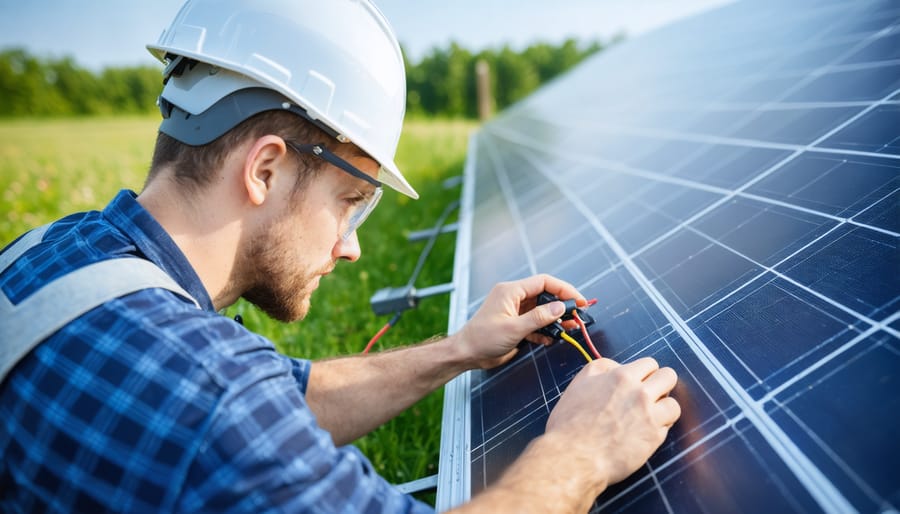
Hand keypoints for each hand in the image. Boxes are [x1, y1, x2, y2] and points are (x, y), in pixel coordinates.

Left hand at [455, 274, 584, 368]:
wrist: (466, 354)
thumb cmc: (482, 338)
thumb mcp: (514, 328)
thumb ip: (539, 317)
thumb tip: (561, 307)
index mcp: (511, 291)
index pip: (543, 282)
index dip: (564, 289)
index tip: (578, 301)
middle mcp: (514, 298)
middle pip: (545, 295)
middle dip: (562, 305)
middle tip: (577, 316)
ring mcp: (515, 311)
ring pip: (542, 310)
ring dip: (555, 320)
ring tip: (569, 328)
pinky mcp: (515, 325)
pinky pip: (535, 323)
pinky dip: (545, 330)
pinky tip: (551, 339)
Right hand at [546, 357, 680, 485]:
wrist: (573, 456)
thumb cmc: (570, 423)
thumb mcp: (579, 383)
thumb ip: (601, 369)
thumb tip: (618, 367)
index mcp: (621, 377)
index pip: (649, 363)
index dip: (645, 373)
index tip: (640, 382)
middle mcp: (639, 393)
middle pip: (669, 376)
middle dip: (661, 384)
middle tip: (650, 395)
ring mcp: (649, 416)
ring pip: (674, 403)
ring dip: (664, 408)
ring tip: (650, 416)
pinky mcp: (653, 438)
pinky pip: (668, 427)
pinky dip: (659, 428)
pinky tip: (644, 432)